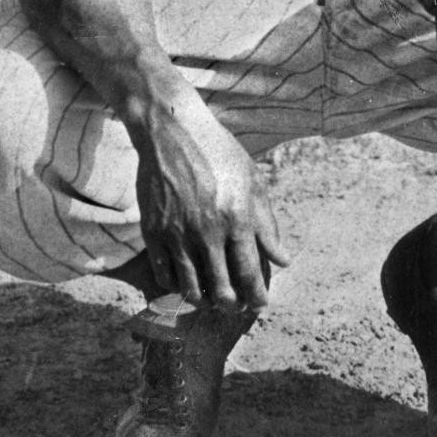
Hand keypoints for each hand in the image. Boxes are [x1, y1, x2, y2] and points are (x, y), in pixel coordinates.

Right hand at [131, 79, 289, 310]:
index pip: (250, 274)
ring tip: (211, 299)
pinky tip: (186, 282)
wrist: (172, 130)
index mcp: (237, 219)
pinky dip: (176, 286)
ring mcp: (178, 233)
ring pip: (191, 288)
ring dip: (204, 301)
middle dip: (232, 305)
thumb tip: (283, 260)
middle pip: (222, 289)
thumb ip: (267, 224)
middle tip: (235, 306)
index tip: (260, 305)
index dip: (256, 297)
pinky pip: (164, 275)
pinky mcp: (153, 232)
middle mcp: (208, 231)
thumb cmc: (218, 153)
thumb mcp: (252, 181)